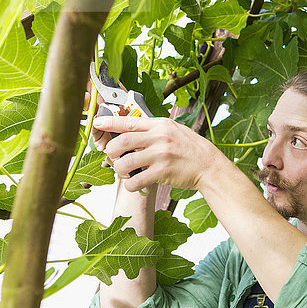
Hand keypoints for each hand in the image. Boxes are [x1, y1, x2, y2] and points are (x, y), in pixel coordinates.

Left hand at [92, 116, 216, 191]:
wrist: (209, 166)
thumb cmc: (191, 149)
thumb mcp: (175, 130)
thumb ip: (154, 129)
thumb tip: (130, 129)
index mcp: (161, 125)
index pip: (129, 121)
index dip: (109, 122)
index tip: (97, 122)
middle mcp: (159, 137)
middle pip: (121, 142)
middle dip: (111, 152)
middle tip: (114, 158)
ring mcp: (160, 155)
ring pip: (124, 163)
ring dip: (120, 171)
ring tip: (126, 173)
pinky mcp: (162, 172)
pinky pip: (135, 181)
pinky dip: (131, 185)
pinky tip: (137, 184)